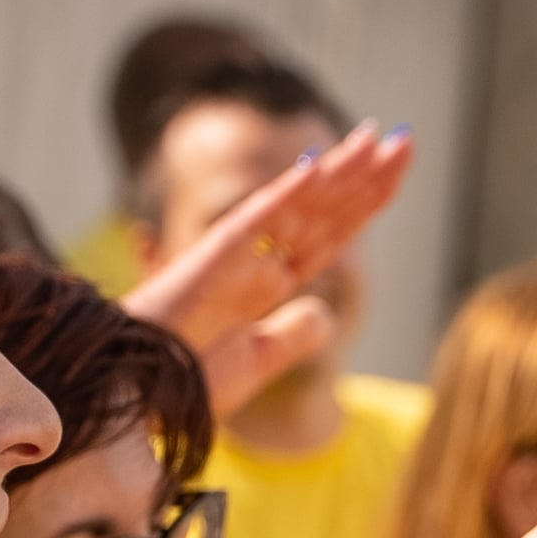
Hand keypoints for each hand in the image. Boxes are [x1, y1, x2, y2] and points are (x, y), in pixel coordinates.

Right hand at [120, 122, 413, 413]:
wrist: (131, 398)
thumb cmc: (181, 383)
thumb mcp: (255, 362)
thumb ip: (291, 336)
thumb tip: (326, 313)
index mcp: (266, 284)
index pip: (329, 235)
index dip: (365, 203)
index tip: (395, 170)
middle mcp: (256, 261)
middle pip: (323, 211)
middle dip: (364, 176)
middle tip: (404, 139)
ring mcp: (235, 256)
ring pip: (298, 204)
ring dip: (338, 171)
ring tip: (377, 139)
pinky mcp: (210, 260)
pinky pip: (256, 220)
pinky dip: (286, 193)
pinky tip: (318, 167)